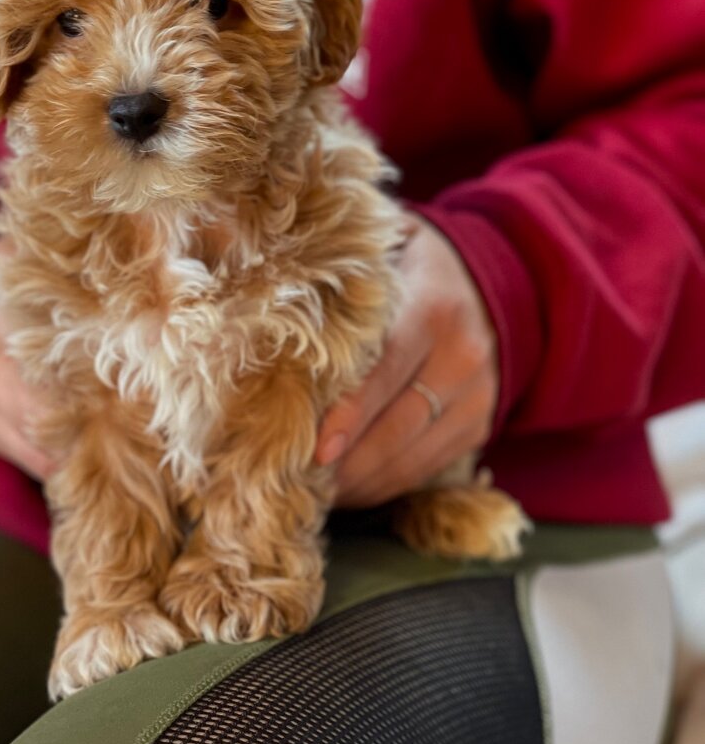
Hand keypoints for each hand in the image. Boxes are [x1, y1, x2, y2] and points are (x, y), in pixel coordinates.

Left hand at [315, 215, 498, 506]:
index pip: (384, 370)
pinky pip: (427, 469)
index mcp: (434, 307)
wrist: (492, 277)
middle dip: (344, 462)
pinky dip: (385, 485)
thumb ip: (335, 274)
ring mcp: (478, 396)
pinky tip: (347, 489)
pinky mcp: (479, 425)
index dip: (347, 413)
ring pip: (412, 457)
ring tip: (311, 493)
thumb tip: (251, 283)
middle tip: (291, 481)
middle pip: (396, 425)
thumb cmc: (407, 262)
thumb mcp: (381, 249)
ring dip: (360, 482)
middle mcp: (464, 355)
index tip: (312, 449)